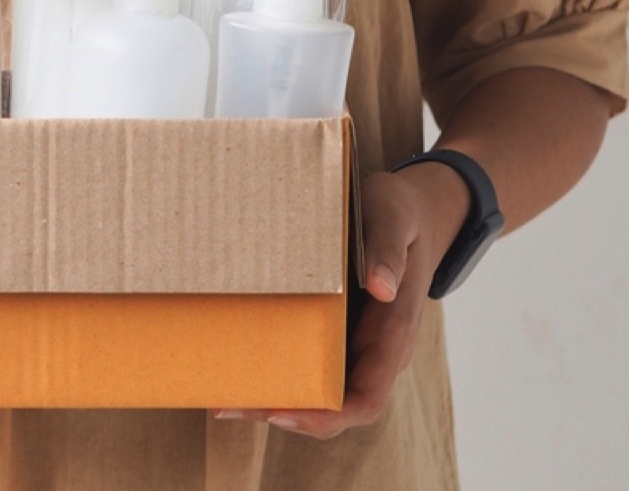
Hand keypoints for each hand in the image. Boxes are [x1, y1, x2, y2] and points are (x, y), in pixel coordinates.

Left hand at [214, 164, 467, 438]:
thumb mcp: (393, 218)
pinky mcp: (336, 335)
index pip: (366, 399)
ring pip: (318, 392)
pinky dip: (276, 372)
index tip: (280, 412)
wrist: (407, 212)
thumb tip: (383, 287)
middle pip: (333, 407)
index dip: (326, 416)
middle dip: (282, 412)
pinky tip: (236, 366)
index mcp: (394, 334)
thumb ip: (387, 249)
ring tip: (220, 397)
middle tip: (228, 406)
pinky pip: (310, 365)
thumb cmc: (398, 213)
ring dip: (272, 399)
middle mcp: (375, 352)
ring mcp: (355, 347)